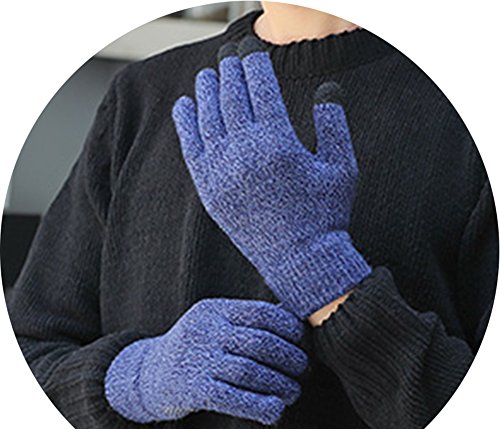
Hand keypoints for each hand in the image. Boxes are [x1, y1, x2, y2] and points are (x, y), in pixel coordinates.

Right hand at [105, 299, 306, 424]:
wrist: (147, 374)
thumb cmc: (196, 348)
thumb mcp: (214, 324)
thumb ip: (246, 320)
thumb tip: (293, 318)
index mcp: (214, 309)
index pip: (260, 312)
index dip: (288, 326)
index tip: (301, 339)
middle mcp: (205, 331)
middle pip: (260, 343)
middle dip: (290, 357)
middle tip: (303, 369)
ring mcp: (196, 359)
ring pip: (250, 371)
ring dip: (280, 384)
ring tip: (294, 391)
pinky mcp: (192, 390)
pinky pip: (233, 398)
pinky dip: (260, 405)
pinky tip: (276, 409)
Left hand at [172, 37, 370, 318]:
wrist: (300, 261)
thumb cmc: (325, 215)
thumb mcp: (342, 167)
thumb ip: (334, 124)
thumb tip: (327, 88)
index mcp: (278, 142)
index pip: (260, 88)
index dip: (254, 63)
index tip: (250, 51)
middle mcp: (245, 153)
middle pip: (230, 97)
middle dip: (229, 71)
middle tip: (228, 56)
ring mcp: (222, 172)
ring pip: (207, 118)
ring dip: (206, 91)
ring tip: (207, 75)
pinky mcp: (209, 191)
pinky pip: (190, 149)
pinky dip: (185, 124)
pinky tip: (184, 106)